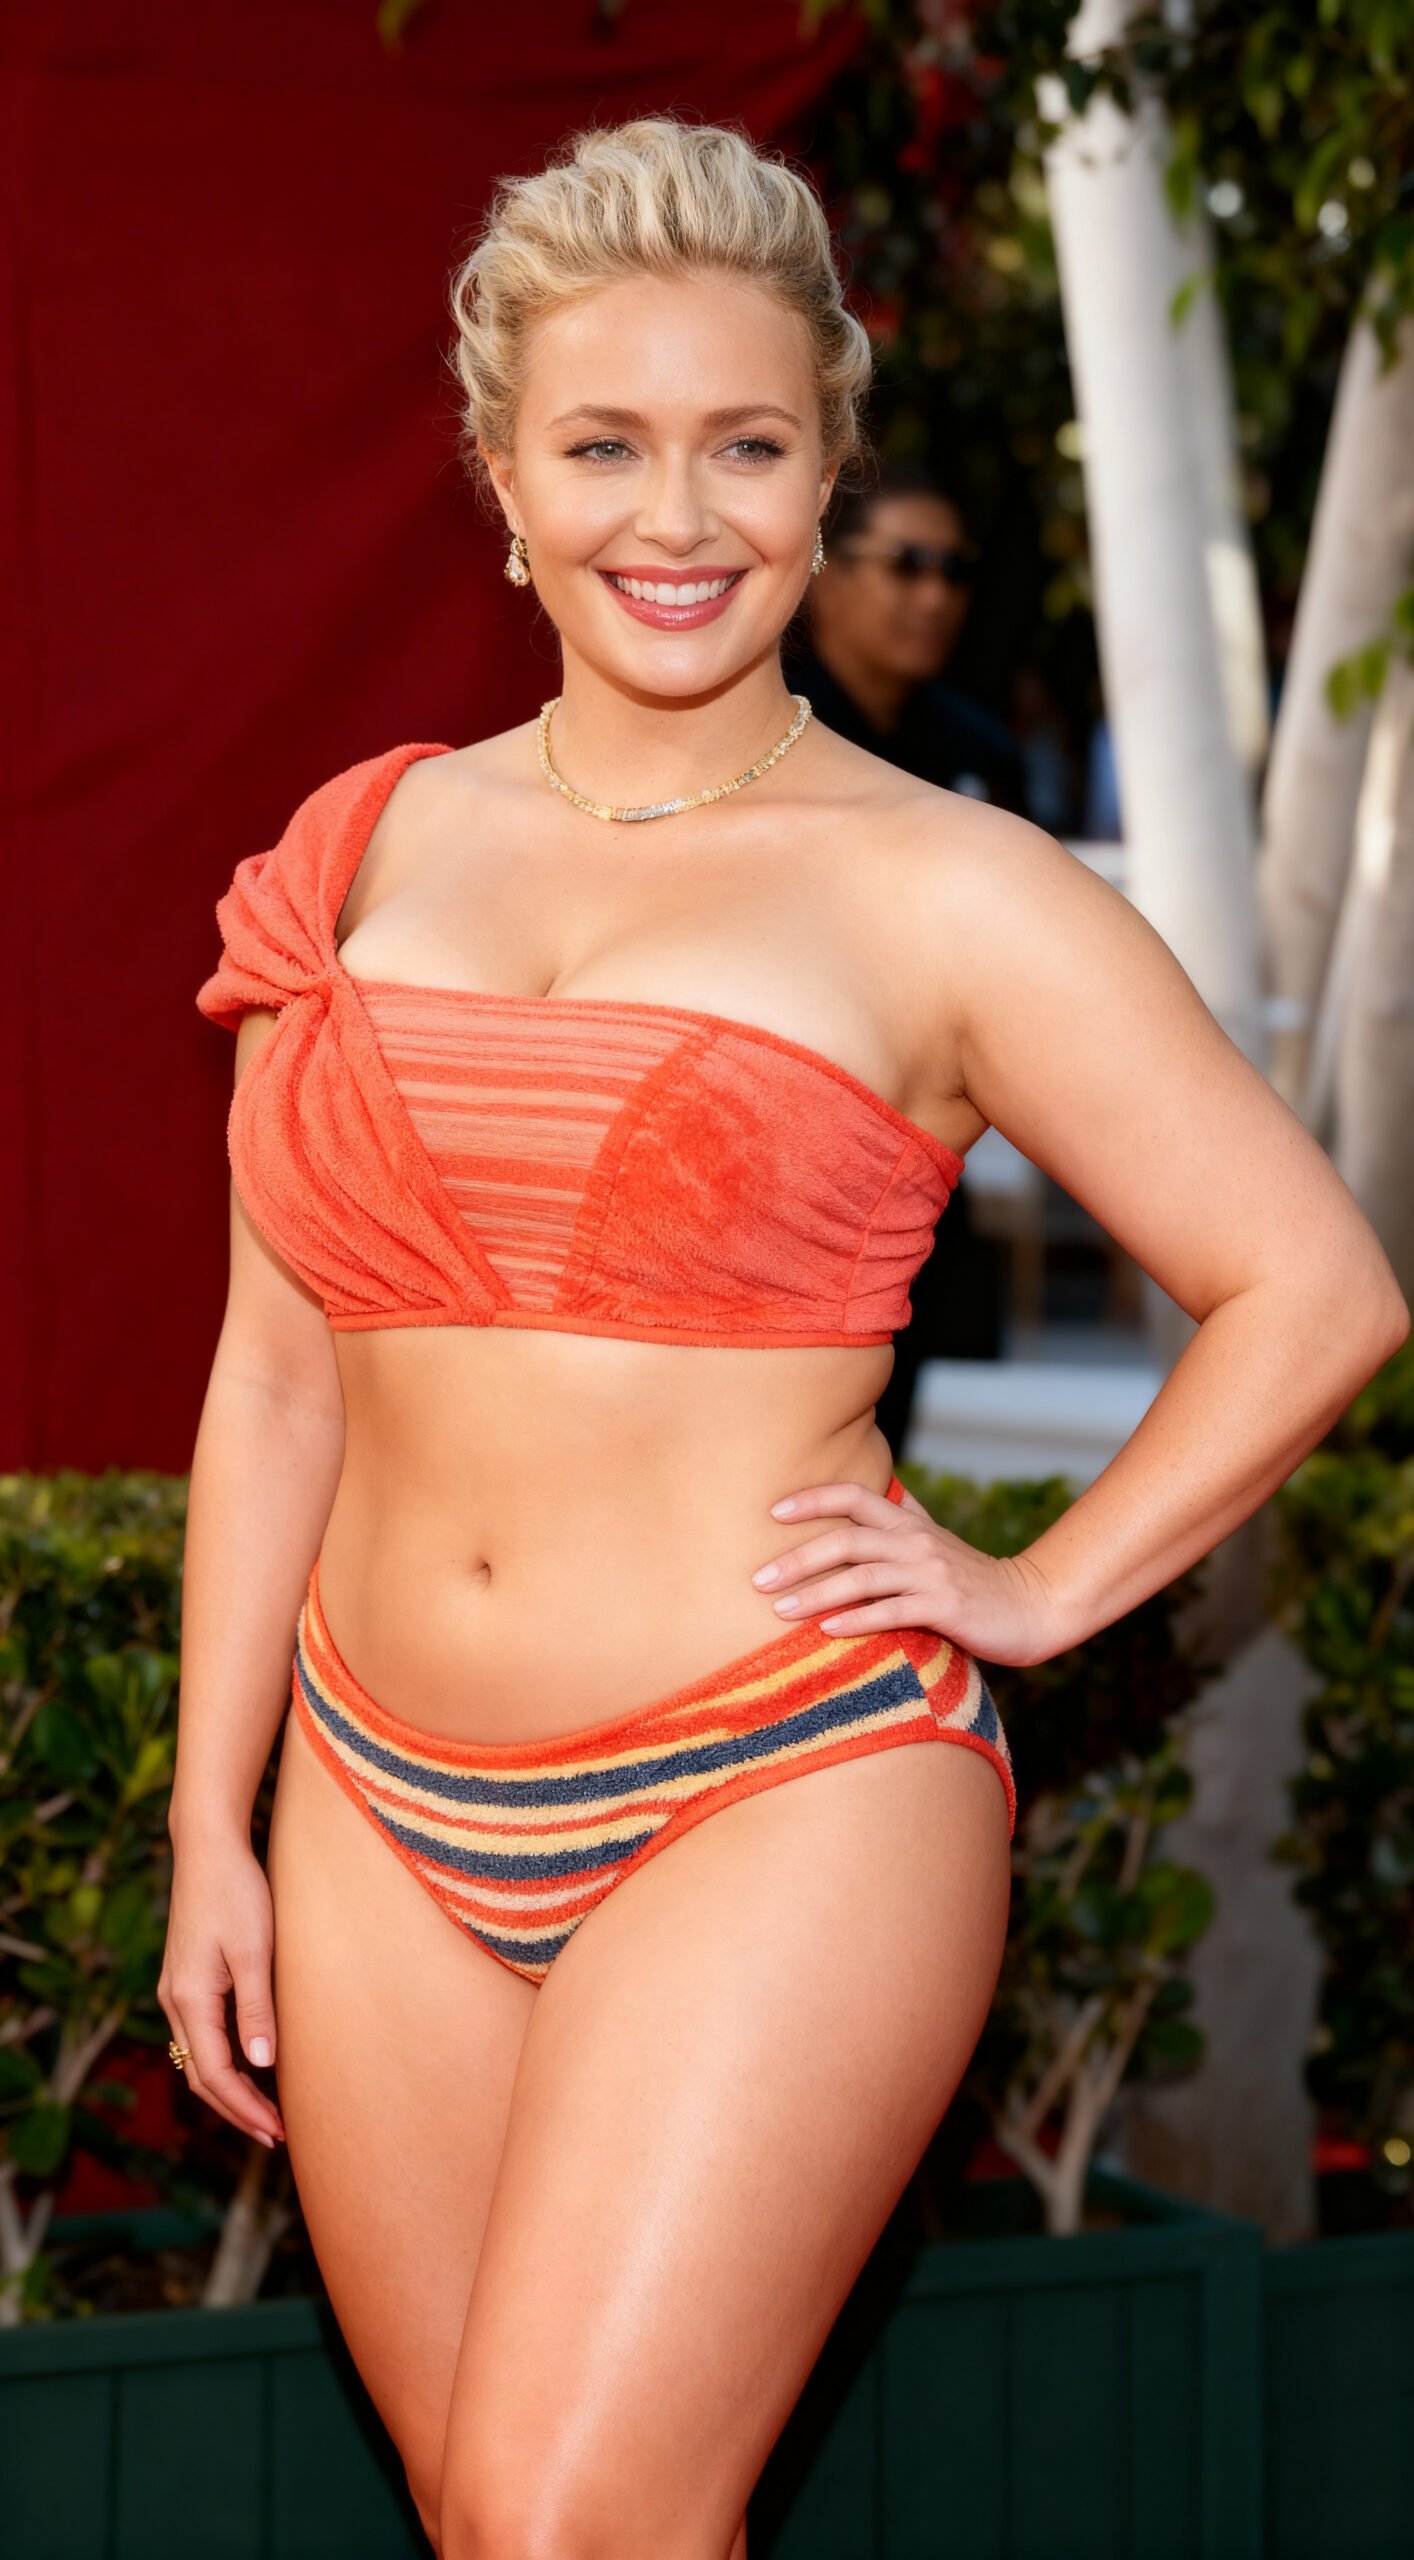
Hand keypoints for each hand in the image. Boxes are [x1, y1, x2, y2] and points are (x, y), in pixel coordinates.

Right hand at [158, 1834, 284, 2146]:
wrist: (208, 1848)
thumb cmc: (236, 1892)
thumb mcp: (253, 1950)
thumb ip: (256, 2008)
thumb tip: (261, 2063)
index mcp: (189, 1999)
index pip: (215, 2074)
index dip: (245, 2108)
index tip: (277, 2132)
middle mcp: (174, 2002)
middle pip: (201, 2076)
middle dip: (237, 2110)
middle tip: (276, 2135)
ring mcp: (176, 1991)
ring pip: (198, 2059)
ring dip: (229, 2090)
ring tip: (266, 2112)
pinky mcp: (186, 1978)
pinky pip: (200, 2037)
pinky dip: (222, 2062)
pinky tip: (249, 2065)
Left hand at [751, 1477, 1061, 1667]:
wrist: (1032, 1607)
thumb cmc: (974, 1580)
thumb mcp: (935, 1545)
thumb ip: (900, 1525)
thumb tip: (868, 1502)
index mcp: (910, 1524)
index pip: (854, 1496)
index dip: (813, 1499)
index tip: (772, 1512)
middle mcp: (917, 1542)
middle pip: (846, 1539)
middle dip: (797, 1558)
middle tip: (757, 1578)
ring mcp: (931, 1574)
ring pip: (862, 1576)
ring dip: (816, 1593)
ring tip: (779, 1609)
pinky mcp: (945, 1608)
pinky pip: (891, 1612)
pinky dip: (856, 1620)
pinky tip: (826, 1631)